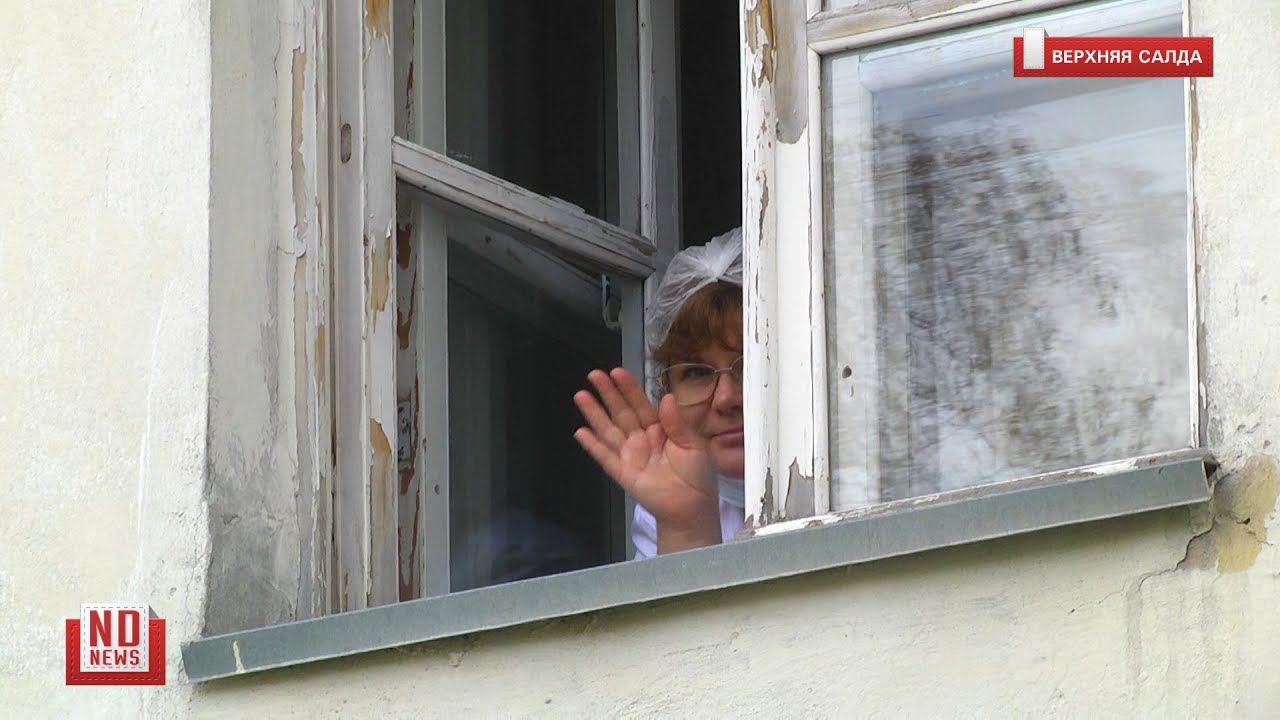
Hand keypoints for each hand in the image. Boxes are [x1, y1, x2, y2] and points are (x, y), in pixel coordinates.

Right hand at [573, 368, 720, 548]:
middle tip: (593, 375)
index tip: (617, 372)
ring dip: (594, 413)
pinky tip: (580, 432)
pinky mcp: (623, 472)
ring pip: (608, 430)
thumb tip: (667, 398)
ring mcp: (630, 455)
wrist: (691, 507)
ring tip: (581, 396)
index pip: (641, 404)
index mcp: (660, 429)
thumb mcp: (693, 444)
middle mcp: (642, 439)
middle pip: (621, 412)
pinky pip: (605, 457)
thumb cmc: (697, 476)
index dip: (628, 388)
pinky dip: (592, 445)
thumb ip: (677, 422)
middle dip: (607, 393)